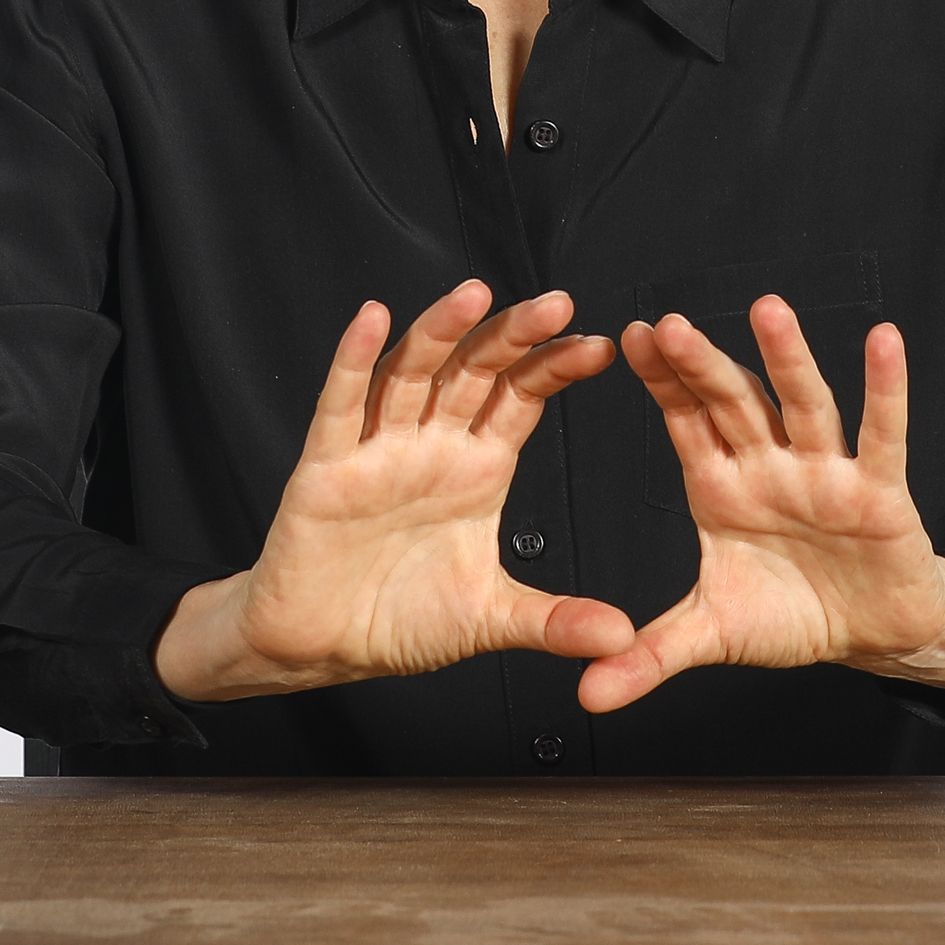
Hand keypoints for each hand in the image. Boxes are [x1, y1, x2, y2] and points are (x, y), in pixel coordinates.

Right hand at [154, 281, 633, 700]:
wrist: (320, 650)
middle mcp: (430, 446)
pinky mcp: (325, 470)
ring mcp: (377, 451)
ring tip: (474, 295)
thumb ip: (554, 622)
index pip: (521, 398)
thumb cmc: (400, 622)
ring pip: (411, 375)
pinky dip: (353, 361)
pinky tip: (373, 320)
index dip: (556, 368)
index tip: (603, 346)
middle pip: (475, 371)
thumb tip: (624, 639)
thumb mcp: (489, 619)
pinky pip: (341, 407)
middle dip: (514, 336)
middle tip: (557, 304)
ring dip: (439, 332)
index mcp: (476, 468)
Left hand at [579, 298, 944, 713]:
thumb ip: (649, 657)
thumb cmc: (792, 615)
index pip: (685, 422)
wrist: (870, 633)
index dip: (662, 382)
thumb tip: (586, 695)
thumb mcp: (713, 634)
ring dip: (787, 359)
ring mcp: (824, 473)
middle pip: (733, 404)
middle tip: (670, 325)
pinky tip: (884, 343)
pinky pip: (882, 435)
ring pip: (803, 406)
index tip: (630, 338)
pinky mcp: (879, 491)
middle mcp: (770, 466)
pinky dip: (886, 390)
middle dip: (703, 366)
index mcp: (722, 487)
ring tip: (768, 311)